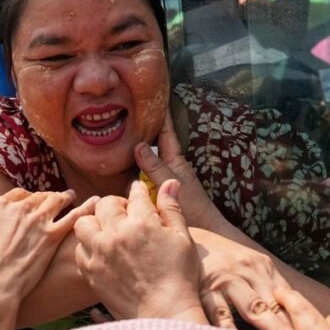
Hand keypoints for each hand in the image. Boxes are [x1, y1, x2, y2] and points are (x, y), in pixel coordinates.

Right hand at [0, 189, 97, 329]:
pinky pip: (74, 217)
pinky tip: (96, 206)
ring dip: (66, 199)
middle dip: (48, 198)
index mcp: (0, 205)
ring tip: (74, 198)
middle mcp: (20, 208)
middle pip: (39, 196)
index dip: (26, 199)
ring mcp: (38, 221)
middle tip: (57, 199)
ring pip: (57, 202)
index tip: (31, 203)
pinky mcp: (52, 236)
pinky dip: (86, 209)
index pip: (19, 194)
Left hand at [74, 180, 205, 322]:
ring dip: (94, 222)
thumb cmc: (179, 277)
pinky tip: (100, 251)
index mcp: (142, 222)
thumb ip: (172, 209)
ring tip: (107, 230)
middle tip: (124, 214)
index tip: (139, 194)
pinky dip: (87, 246)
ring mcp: (100, 253)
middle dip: (115, 204)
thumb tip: (170, 183)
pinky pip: (79, 249)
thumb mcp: (182, 238)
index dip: (139, 191)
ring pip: (84, 223)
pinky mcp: (90, 272)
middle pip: (105, 204)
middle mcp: (116, 234)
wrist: (164, 313)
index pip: (136, 194)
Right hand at [134, 111, 228, 232]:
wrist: (207, 232)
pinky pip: (144, 175)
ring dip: (138, 148)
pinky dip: (135, 168)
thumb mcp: (172, 183)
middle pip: (155, 143)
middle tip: (131, 111)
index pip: (166, 132)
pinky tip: (124, 168)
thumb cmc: (194, 209)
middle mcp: (170, 168)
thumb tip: (139, 145)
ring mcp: (165, 181)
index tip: (155, 96)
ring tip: (123, 134)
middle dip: (146, 127)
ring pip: (148, 159)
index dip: (161, 115)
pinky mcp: (160, 194)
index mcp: (176, 160)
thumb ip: (155, 166)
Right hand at [190, 228, 299, 329]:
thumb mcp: (246, 266)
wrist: (187, 240)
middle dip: (289, 325)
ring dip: (269, 328)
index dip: (300, 318)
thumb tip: (292, 318)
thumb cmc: (221, 260)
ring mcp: (227, 281)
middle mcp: (248, 272)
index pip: (286, 297)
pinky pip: (219, 315)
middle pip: (273, 303)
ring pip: (252, 308)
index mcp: (263, 268)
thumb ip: (266, 288)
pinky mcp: (205, 291)